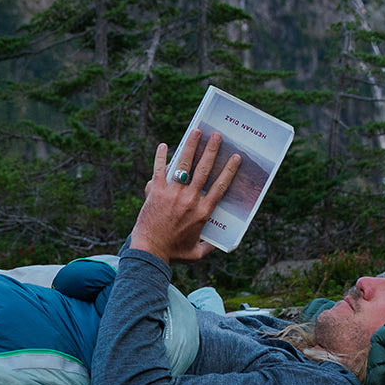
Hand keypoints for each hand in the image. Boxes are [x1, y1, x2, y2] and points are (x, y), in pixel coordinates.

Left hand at [130, 129, 241, 262]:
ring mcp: (172, 194)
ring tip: (196, 131)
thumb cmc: (173, 253)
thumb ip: (210, 247)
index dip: (229, 170)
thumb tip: (221, 245)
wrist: (149, 251)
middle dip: (212, 151)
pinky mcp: (156, 192)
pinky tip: (163, 146)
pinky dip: (161, 157)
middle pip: (204, 170)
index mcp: (203, 212)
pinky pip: (159, 170)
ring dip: (191, 146)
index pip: (220, 187)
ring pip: (184, 165)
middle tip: (217, 136)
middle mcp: (190, 200)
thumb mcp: (196, 254)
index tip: (235, 157)